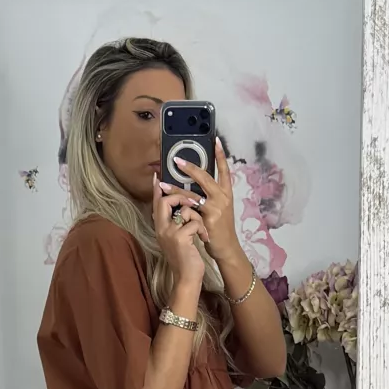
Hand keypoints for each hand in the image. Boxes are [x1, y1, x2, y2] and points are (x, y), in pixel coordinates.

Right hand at [152, 174, 206, 289]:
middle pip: (167, 201)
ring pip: (186, 210)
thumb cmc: (186, 258)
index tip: (158, 176)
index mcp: (161, 228)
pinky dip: (202, 229)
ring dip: (198, 218)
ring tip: (201, 231)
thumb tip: (182, 207)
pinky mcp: (180, 238)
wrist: (187, 278)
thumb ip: (177, 223)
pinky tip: (203, 239)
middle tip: (193, 202)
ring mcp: (169, 233)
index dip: (158, 189)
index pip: (157, 203)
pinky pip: (194, 222)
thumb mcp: (179, 238)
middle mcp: (161, 229)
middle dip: (182, 197)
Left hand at [166, 138, 241, 262]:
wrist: (226, 248)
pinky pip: (190, 209)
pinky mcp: (209, 218)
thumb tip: (196, 184)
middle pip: (206, 177)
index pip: (225, 170)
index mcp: (226, 192)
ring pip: (193, 194)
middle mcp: (223, 197)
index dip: (221, 155)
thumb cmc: (220, 228)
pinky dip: (178, 206)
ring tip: (162, 184)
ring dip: (176, 189)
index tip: (216, 140)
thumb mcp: (219, 208)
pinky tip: (167, 204)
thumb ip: (210, 196)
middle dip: (190, 168)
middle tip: (176, 160)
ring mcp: (216, 207)